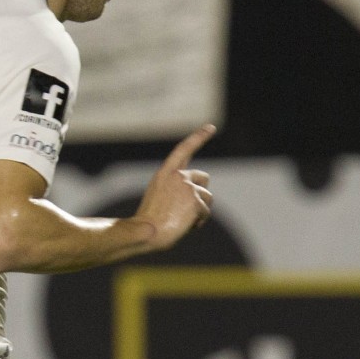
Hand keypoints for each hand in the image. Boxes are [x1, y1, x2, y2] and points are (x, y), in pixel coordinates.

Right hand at [133, 124, 215, 250]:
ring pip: (207, 198)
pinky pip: (206, 212)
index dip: (198, 137)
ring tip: (180, 220)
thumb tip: (199, 199)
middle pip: (204, 178)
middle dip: (201, 192)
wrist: (148, 231)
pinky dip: (198, 222)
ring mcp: (187, 187)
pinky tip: (184, 225)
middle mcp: (177, 176)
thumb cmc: (150, 221)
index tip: (210, 127)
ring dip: (199, 211)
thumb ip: (177, 191)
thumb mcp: (160, 198)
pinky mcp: (195, 200)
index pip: (184, 150)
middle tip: (187, 209)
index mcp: (165, 173)